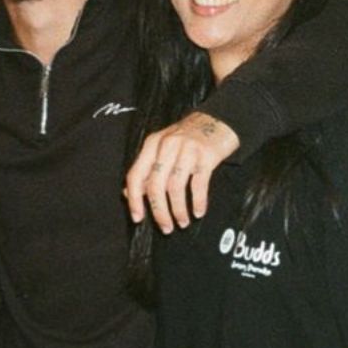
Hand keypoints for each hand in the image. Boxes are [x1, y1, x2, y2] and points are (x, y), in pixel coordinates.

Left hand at [125, 112, 238, 233]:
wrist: (219, 120)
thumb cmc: (188, 137)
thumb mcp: (162, 147)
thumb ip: (146, 169)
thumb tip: (128, 193)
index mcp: (152, 144)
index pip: (135, 175)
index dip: (134, 199)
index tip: (138, 218)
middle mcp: (167, 146)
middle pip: (156, 185)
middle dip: (159, 212)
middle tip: (166, 228)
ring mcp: (187, 150)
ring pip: (175, 187)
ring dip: (178, 210)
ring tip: (182, 222)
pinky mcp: (206, 156)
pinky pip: (199, 184)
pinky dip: (198, 202)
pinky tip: (198, 212)